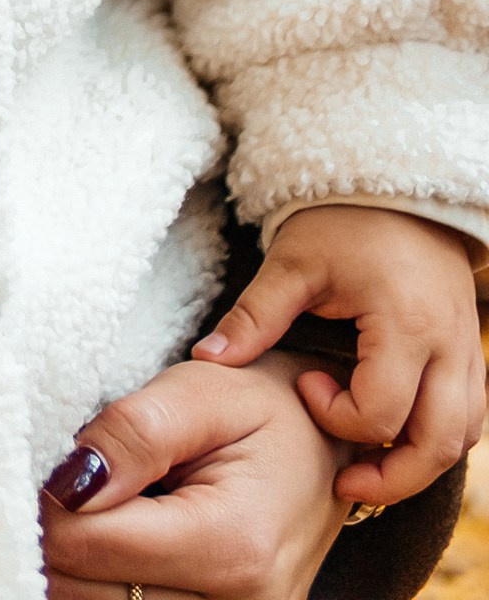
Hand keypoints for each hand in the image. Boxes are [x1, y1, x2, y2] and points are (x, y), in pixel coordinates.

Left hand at [41, 350, 347, 599]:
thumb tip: (68, 482)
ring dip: (81, 566)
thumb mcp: (203, 392)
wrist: (331, 446)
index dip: (49, 504)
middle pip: (90, 593)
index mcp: (233, 542)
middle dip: (58, 537)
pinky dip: (109, 585)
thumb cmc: (268, 410)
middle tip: (64, 483)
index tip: (45, 466)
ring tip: (95, 510)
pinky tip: (112, 546)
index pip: (93, 545)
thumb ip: (133, 433)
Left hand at [195, 203, 484, 509]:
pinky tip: (397, 437)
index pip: (379, 412)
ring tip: (368, 469)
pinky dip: (438, 438)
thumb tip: (205, 359)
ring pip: (461, 439)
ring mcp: (467, 350)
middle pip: (437, 446)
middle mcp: (448, 345)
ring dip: (418, 464)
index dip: (337, 417)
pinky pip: (471, 417)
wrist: (394, 182)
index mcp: (405, 324)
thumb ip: (255, 315)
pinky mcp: (471, 351)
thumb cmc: (341, 219)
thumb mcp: (293, 261)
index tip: (305, 384)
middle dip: (392, 478)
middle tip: (346, 485)